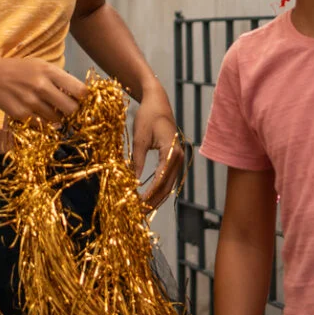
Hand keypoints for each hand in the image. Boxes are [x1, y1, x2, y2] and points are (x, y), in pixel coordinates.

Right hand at [0, 57, 83, 122]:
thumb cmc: (21, 70)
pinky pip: (41, 125)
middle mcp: (42, 86)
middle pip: (71, 109)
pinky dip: (42, 122)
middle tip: (69, 109)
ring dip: (57, 117)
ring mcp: (31, 102)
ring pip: (57, 120)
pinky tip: (36, 112)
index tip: (83, 101)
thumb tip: (82, 96)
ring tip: (48, 108)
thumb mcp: (41, 66)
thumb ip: (60, 78)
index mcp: (50, 71)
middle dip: (73, 112)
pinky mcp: (21, 115)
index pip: (80, 90)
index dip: (85, 98)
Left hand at [131, 85, 184, 209]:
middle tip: (138, 213)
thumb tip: (134, 181)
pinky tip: (149, 198)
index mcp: (172, 151)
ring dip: (156, 198)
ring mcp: (179, 158)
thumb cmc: (148, 116)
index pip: (161, 179)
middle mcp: (179, 157)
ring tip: (143, 210)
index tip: (138, 205)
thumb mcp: (139, 138)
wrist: (158, 101)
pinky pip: (168, 178)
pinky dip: (159, 189)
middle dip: (153, 201)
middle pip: (167, 186)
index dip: (150, 194)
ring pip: (169, 185)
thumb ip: (137, 160)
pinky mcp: (174, 158)